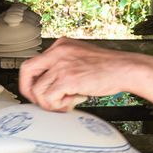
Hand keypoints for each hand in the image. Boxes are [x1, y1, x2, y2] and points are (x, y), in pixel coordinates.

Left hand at [20, 38, 147, 111]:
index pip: (33, 63)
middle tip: (42, 102)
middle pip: (26, 72)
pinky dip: (57, 106)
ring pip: (37, 90)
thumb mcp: (80, 59)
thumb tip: (50, 86)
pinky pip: (49, 98)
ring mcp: (61, 65)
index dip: (32, 81)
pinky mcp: (67, 79)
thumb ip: (63, 67)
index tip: (38, 92)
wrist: (126, 69)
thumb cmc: (108, 67)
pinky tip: (71, 102)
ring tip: (66, 102)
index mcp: (60, 46)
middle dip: (30, 92)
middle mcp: (57, 52)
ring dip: (50, 103)